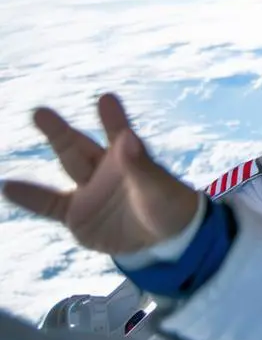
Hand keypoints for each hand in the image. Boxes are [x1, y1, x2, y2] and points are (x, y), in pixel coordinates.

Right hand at [1, 93, 199, 255]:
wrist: (163, 241)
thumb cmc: (169, 207)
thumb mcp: (159, 189)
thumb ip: (141, 166)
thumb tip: (127, 136)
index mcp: (129, 158)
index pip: (118, 134)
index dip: (113, 119)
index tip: (107, 99)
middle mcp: (104, 169)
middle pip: (79, 146)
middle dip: (60, 131)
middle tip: (40, 112)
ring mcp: (88, 190)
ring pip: (66, 165)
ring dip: (47, 153)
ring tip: (24, 140)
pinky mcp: (76, 214)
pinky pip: (49, 204)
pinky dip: (30, 197)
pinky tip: (9, 187)